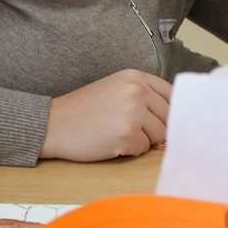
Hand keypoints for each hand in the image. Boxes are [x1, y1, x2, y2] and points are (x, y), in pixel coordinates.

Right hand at [38, 69, 171, 161]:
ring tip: (117, 133)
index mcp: (136, 76)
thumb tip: (174, 112)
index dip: (170, 111)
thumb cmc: (84, 109)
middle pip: (169, 117)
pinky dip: (129, 151)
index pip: (172, 94)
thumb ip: (144, 93)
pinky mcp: (126, 134)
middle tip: (130, 128)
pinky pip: (143, 149)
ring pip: (159, 135)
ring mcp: (133, 112)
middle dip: (154, 127)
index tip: (163, 119)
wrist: (53, 124)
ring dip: (142, 140)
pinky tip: (111, 142)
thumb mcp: (116, 87)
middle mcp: (138, 90)